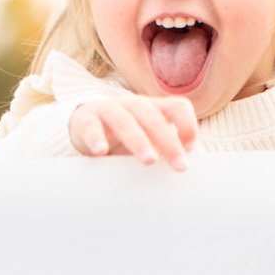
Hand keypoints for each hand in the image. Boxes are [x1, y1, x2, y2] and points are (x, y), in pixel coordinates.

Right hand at [70, 93, 197, 169]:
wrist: (85, 124)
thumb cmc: (123, 137)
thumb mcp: (147, 139)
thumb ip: (163, 149)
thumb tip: (182, 168)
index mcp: (153, 109)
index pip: (177, 107)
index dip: (187, 125)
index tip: (190, 149)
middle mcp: (133, 106)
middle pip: (154, 118)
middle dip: (169, 142)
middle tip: (180, 165)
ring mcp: (109, 110)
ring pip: (126, 122)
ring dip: (139, 142)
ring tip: (149, 161)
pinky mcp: (86, 120)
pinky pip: (92, 127)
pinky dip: (96, 138)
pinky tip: (100, 152)